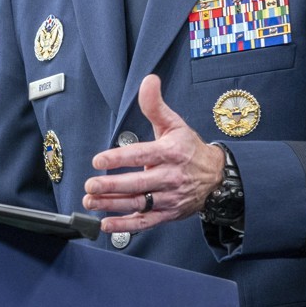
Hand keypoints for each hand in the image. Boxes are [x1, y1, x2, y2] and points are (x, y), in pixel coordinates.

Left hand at [83, 74, 224, 232]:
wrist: (215, 176)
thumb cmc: (189, 148)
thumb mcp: (174, 124)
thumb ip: (155, 105)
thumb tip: (148, 80)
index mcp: (170, 153)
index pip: (141, 155)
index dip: (119, 158)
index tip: (99, 160)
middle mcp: (169, 177)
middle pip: (138, 184)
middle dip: (111, 186)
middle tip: (90, 185)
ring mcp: (169, 198)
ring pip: (139, 204)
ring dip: (112, 205)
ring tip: (91, 202)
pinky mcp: (168, 214)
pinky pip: (145, 222)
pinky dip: (125, 226)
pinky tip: (106, 224)